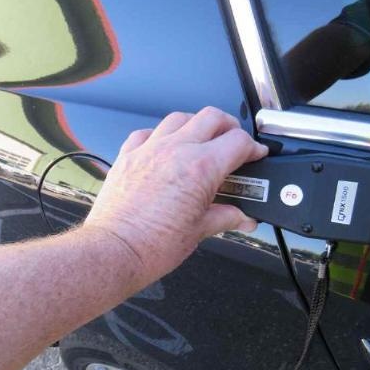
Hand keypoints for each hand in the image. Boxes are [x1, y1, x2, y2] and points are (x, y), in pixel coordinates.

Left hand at [84, 106, 268, 286]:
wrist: (114, 252)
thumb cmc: (151, 246)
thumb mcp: (199, 231)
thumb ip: (225, 217)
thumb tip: (241, 217)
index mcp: (200, 167)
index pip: (238, 142)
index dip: (253, 148)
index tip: (255, 155)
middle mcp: (175, 150)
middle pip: (211, 117)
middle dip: (229, 126)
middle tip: (233, 141)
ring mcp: (149, 150)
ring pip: (179, 118)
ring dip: (195, 124)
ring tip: (202, 140)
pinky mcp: (127, 156)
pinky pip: (146, 132)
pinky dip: (160, 134)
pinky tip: (164, 147)